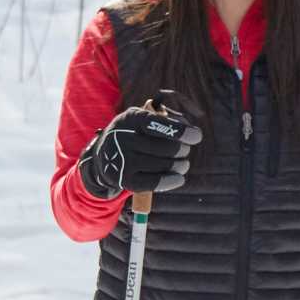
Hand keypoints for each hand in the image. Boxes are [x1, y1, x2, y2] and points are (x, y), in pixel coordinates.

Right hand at [78, 101, 202, 198]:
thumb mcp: (142, 119)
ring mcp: (123, 160)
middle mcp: (124, 138)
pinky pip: (155, 182)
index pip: (159, 125)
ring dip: (181, 165)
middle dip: (183, 150)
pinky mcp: (124, 179)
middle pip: (168, 148)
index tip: (196, 137)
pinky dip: (171, 180)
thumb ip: (166, 121)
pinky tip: (179, 178)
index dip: (181, 131)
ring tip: (182, 164)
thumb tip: (192, 134)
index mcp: (131, 118)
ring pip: (165, 165)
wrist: (104, 155)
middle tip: (184, 151)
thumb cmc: (133, 133)